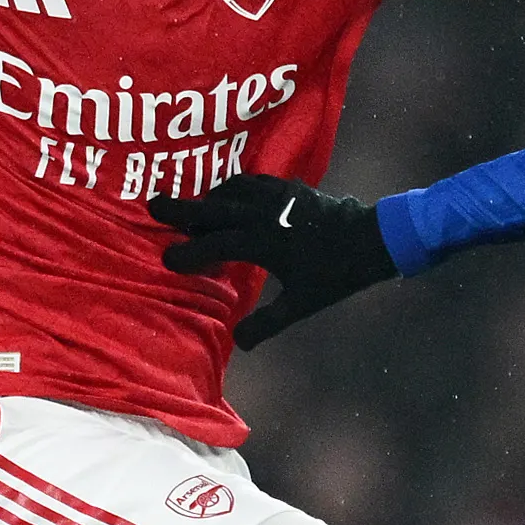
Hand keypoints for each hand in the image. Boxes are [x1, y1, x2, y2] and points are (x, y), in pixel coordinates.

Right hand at [150, 174, 397, 346]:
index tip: (167, 260)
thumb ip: (267, 322)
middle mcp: (265, 214)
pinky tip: (228, 196)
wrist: (371, 239)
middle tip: (153, 205)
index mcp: (265, 243)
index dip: (190, 252)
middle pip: (215, 208)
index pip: (216, 245)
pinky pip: (251, 181)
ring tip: (191, 209)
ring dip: (208, 198)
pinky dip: (232, 188)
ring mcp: (277, 196)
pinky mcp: (288, 187)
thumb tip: (237, 343)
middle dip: (182, 208)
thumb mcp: (301, 304)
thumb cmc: (335, 274)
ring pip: (231, 190)